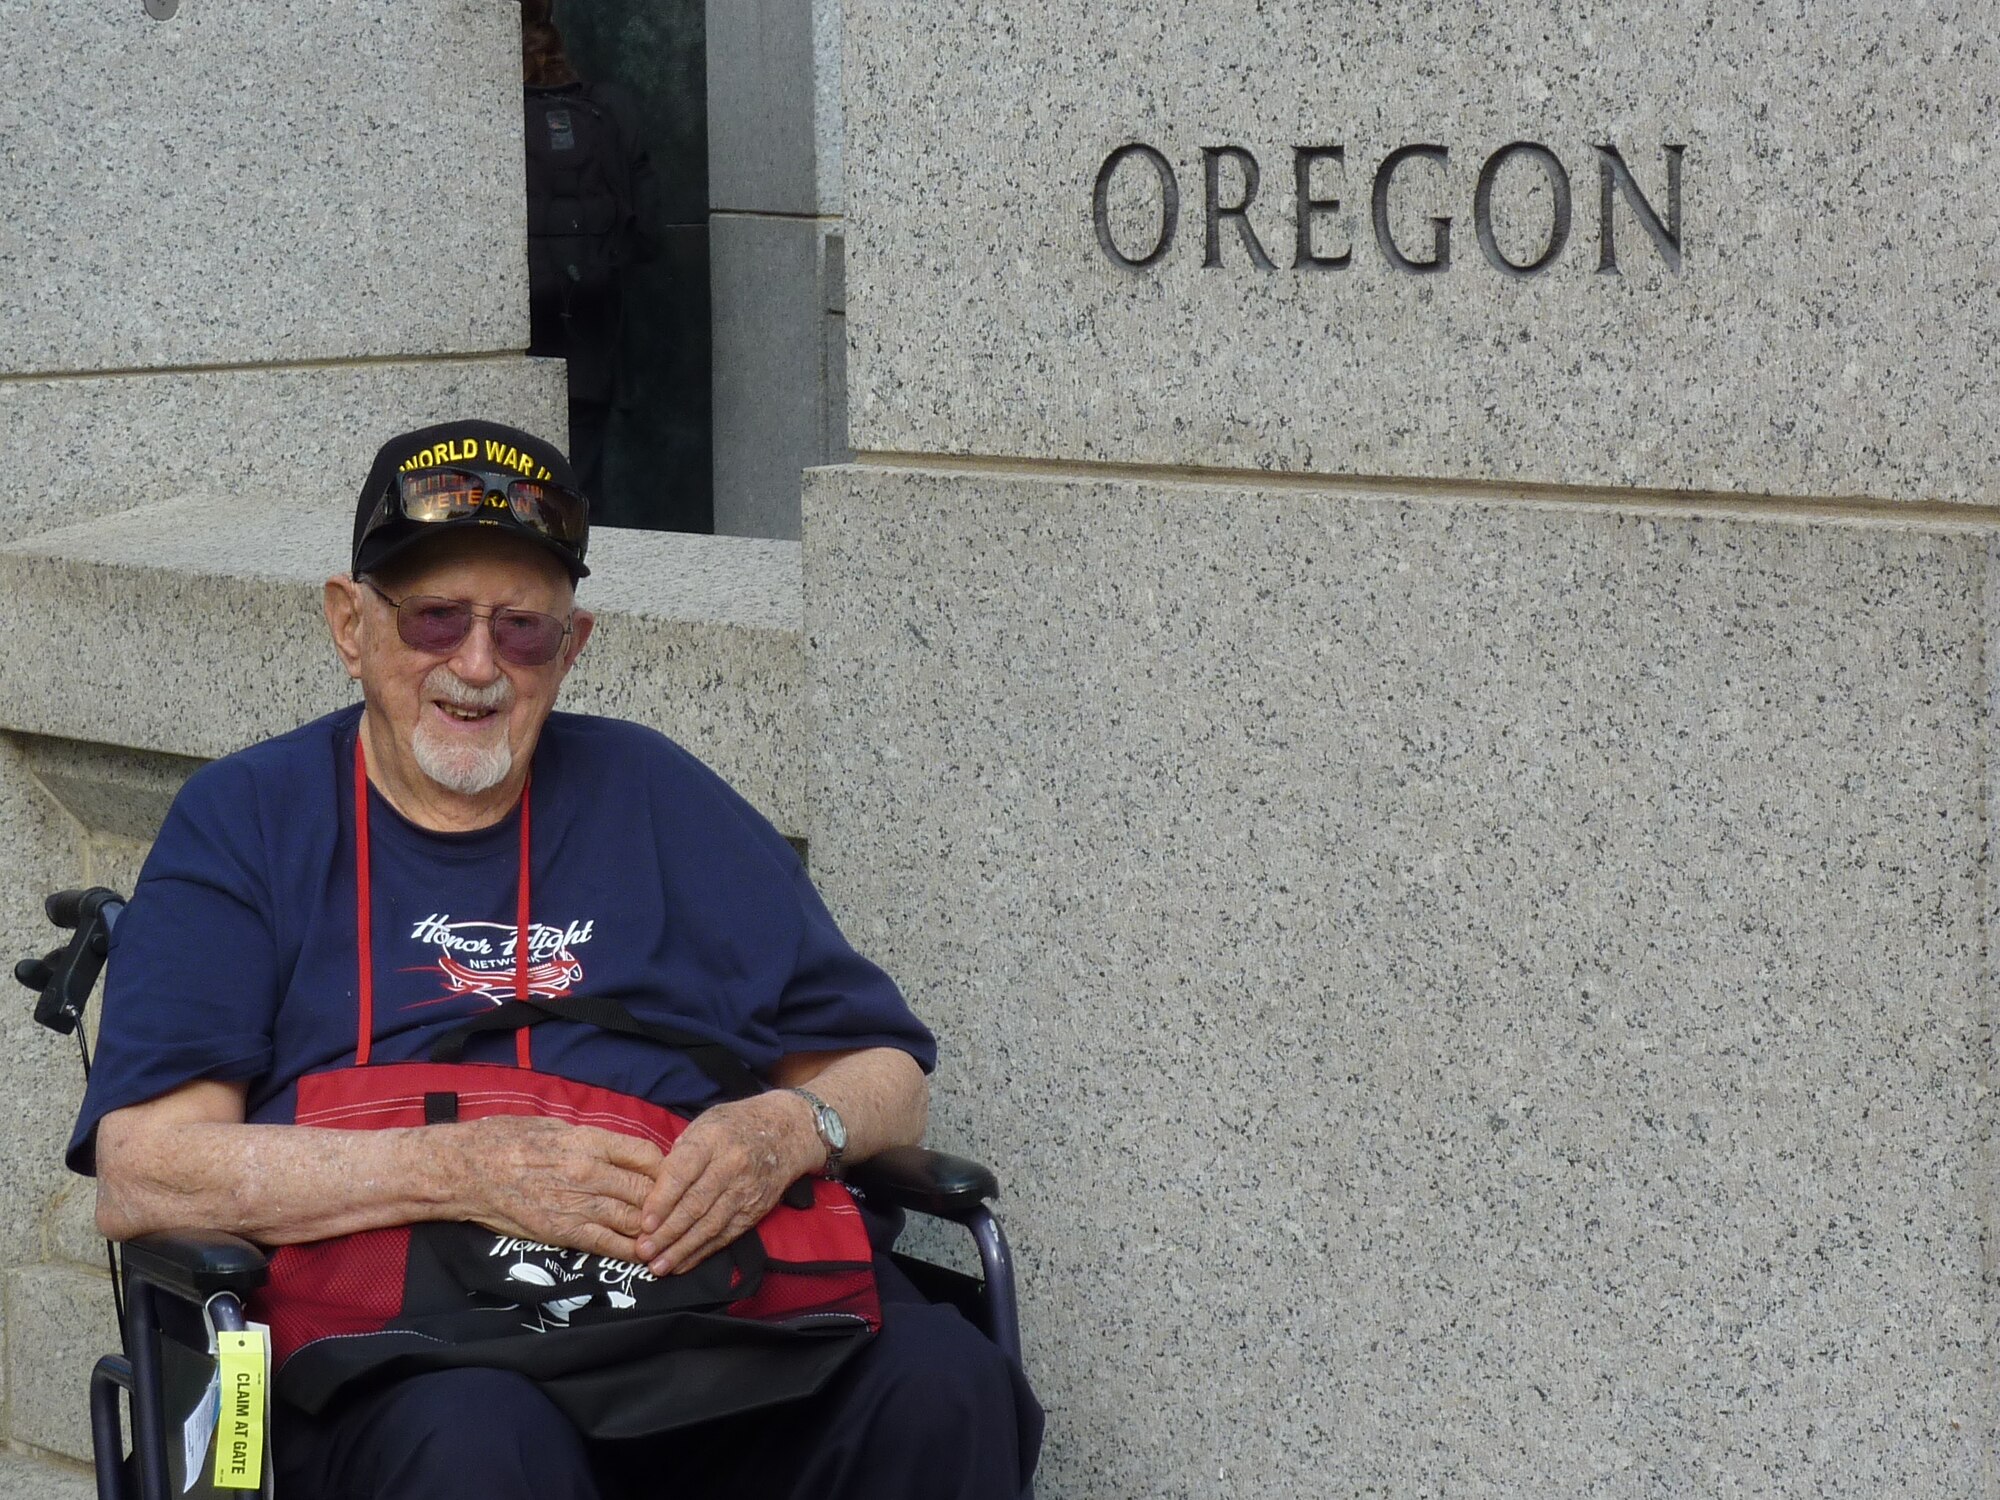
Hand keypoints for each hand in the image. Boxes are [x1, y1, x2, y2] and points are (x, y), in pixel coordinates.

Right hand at [447, 1115, 666, 1263]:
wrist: (468, 1170)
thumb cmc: (506, 1140)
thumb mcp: (553, 1125)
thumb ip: (588, 1138)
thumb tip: (615, 1147)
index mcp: (589, 1141)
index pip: (646, 1154)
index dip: (665, 1168)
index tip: (670, 1176)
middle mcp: (591, 1172)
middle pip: (647, 1189)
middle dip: (665, 1202)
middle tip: (675, 1211)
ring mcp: (578, 1204)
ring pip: (634, 1218)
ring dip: (654, 1229)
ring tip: (668, 1236)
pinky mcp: (563, 1231)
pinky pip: (608, 1243)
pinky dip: (631, 1251)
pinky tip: (645, 1256)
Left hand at [635, 1092, 821, 1276]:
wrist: (787, 1131)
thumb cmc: (735, 1126)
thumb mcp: (704, 1125)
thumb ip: (679, 1155)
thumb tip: (653, 1190)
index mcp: (712, 1139)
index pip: (683, 1172)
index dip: (662, 1200)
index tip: (644, 1223)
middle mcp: (731, 1164)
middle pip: (695, 1204)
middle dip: (667, 1232)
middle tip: (643, 1251)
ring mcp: (746, 1189)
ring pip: (710, 1225)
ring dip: (682, 1249)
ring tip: (658, 1266)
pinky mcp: (756, 1209)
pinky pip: (726, 1235)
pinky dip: (702, 1252)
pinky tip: (682, 1263)